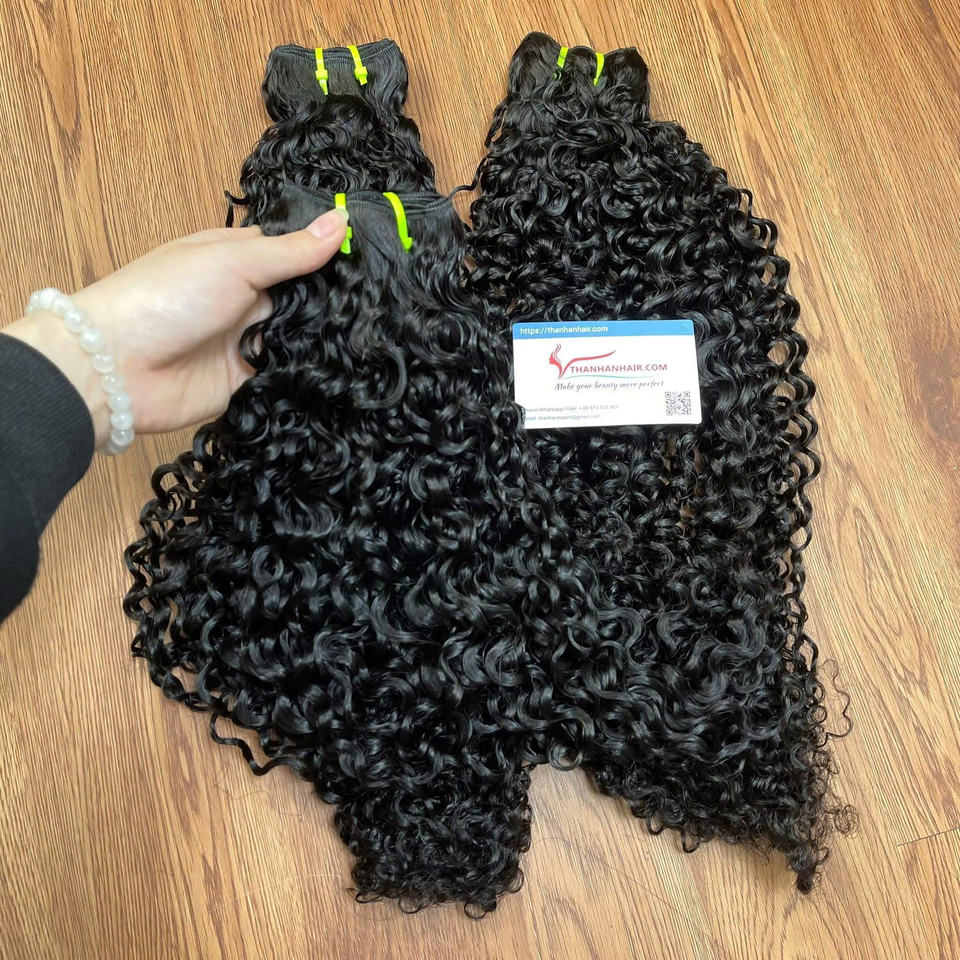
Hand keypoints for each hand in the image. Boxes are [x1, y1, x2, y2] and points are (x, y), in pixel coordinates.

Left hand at [6, 209, 347, 449]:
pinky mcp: (246, 382)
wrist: (117, 367)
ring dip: (320, 337)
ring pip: (299, 337)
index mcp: (236, 258)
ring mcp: (245, 340)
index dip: (327, 254)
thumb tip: (341, 222)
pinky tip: (338, 368)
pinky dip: (304, 372)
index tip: (370, 257)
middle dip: (330, 300)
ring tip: (366, 334)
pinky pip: (286, 375)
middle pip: (301, 297)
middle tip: (377, 302)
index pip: (293, 252)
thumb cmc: (164, 298)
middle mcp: (243, 299)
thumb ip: (292, 251)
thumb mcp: (234, 261)